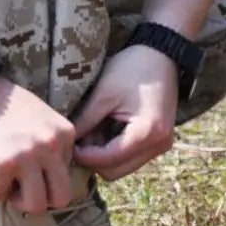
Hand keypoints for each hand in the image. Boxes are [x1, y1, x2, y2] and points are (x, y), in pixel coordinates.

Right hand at [0, 78, 75, 212]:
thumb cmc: (4, 104)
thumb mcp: (42, 118)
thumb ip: (51, 143)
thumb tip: (49, 175)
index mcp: (64, 134)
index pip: (68, 173)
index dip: (47, 176)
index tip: (30, 171)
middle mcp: (51, 146)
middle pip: (61, 197)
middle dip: (42, 199)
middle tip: (24, 191)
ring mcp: (28, 156)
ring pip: (36, 204)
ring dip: (19, 202)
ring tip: (6, 189)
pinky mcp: (3, 164)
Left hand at [72, 45, 178, 179]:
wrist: (161, 54)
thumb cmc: (131, 69)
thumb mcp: (103, 94)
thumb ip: (85, 122)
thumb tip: (65, 143)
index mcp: (147, 133)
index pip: (107, 161)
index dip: (82, 156)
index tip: (65, 144)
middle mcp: (158, 145)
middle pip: (115, 171)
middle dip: (92, 159)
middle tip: (75, 139)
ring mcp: (160, 145)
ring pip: (122, 167)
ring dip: (102, 155)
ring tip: (88, 131)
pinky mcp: (158, 140)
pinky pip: (130, 156)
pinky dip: (113, 148)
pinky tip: (101, 129)